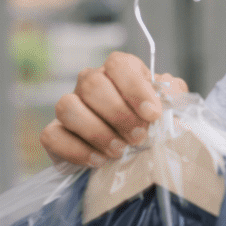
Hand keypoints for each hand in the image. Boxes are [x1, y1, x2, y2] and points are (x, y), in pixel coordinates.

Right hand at [40, 51, 188, 167]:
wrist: (135, 155)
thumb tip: (170, 92)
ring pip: (67, 107)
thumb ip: (173, 97)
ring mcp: (71, 106)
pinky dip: (76, 150)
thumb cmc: (152, 126)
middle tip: (138, 137)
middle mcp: (91, 83)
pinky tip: (98, 161)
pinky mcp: (56, 133)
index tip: (152, 114)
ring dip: (96, 132)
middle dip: (118, 114)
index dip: (135, 88)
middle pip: (92, 85)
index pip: (119, 65)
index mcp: (120, 71)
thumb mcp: (170, 110)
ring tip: (118, 151)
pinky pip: (52, 135)